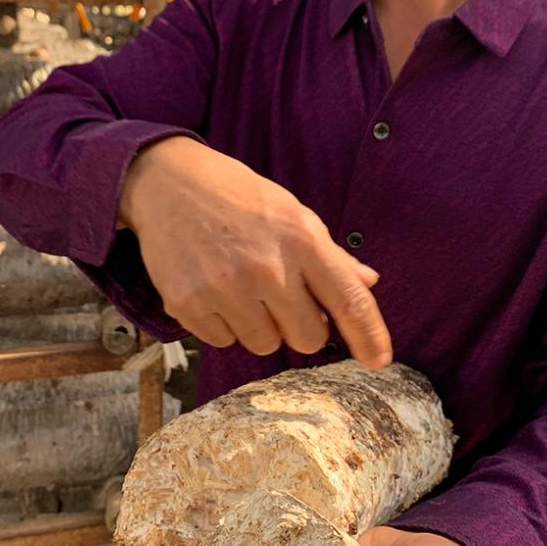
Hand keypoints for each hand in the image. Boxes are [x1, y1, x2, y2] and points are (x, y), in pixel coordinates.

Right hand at [119, 137, 392, 369]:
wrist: (168, 185)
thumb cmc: (238, 198)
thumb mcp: (291, 213)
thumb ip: (329, 256)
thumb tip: (368, 283)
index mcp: (302, 240)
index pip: (349, 300)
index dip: (369, 336)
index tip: (378, 360)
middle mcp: (267, 268)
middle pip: (308, 338)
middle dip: (299, 325)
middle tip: (280, 297)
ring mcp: (226, 289)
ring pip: (264, 345)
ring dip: (258, 325)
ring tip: (240, 286)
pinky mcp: (189, 304)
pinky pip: (223, 342)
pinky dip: (222, 324)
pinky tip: (213, 289)